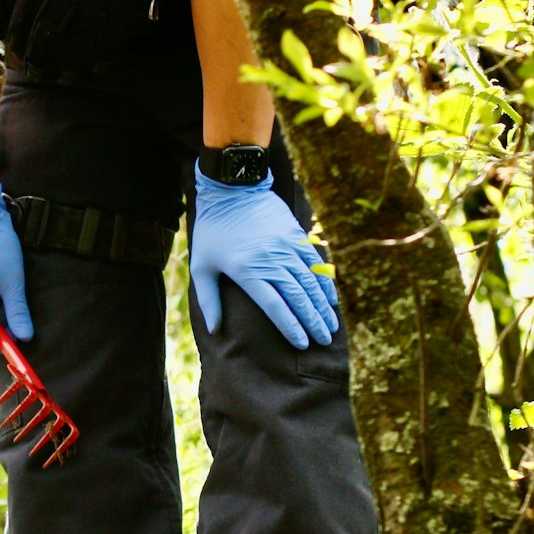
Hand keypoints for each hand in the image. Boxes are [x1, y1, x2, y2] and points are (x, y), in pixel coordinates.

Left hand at [190, 164, 338, 348]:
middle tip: (324, 340)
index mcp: (247, 272)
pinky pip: (316, 263)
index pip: (275, 306)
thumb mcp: (201, 266)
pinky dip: (325, 282)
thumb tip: (215, 330)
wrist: (232, 190)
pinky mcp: (296, 236)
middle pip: (298, 297)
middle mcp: (271, 261)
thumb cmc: (212, 232)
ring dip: (323, 306)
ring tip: (331, 326)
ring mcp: (286, 247)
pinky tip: (332, 299)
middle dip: (313, 322)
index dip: (291, 326)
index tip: (302, 344)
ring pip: (310, 282)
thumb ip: (209, 300)